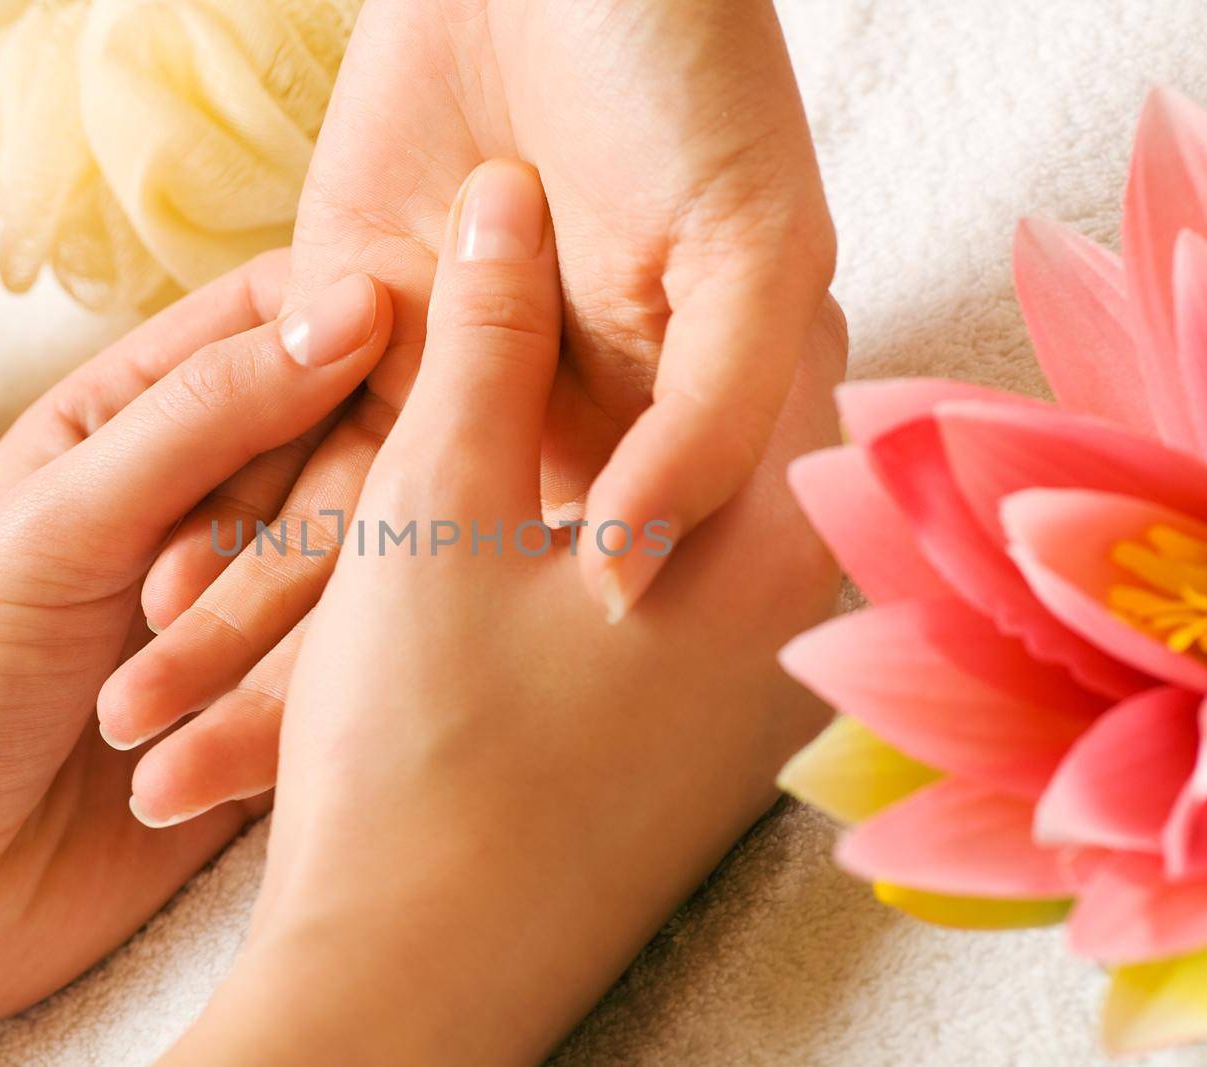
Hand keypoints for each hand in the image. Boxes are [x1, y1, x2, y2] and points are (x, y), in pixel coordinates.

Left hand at [0, 252, 392, 1063]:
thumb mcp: (66, 518)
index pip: (288, 321)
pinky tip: (175, 776)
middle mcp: (216, 495)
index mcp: (144, 412)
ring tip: (136, 710)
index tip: (402, 366)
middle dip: (285, 529)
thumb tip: (360, 302)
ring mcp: (255, 604)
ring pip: (356, 570)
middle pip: (346, 446)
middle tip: (160, 605)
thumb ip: (212, 412)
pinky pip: (342, 677)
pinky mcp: (280, 704)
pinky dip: (271, 723)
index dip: (354, 328)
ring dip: (258, 642)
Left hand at [102, 0, 835, 821]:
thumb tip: (627, 570)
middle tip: (178, 795)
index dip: (432, 714)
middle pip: (415, 602)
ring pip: (332, 531)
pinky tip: (156, 592)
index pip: (523, 625)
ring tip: (139, 729)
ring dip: (234, 623)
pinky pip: (284, 428)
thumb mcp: (751, 256)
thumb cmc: (696, 93)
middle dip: (291, 694)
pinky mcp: (359, 314)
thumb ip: (712, 418)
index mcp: (645, 449)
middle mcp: (537, 438)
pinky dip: (221, 503)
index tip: (311, 803)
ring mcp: (442, 379)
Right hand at [161, 162, 844, 1065]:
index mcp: (777, 542)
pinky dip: (601, 561)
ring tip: (495, 432)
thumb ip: (479, 340)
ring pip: (692, 520)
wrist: (402, 982)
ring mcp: (759, 702)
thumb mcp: (432, 514)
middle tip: (517, 320)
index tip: (582, 241)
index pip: (778, 333)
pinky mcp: (703, 756)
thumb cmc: (414, 753)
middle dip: (626, 365)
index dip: (667, 268)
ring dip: (600, 466)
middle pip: (729, 430)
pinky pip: (673, 607)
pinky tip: (513, 563)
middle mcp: (805, 624)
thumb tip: (504, 194)